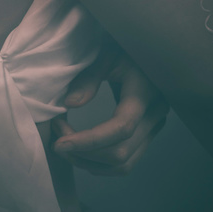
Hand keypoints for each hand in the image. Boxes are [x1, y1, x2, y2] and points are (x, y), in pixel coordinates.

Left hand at [51, 40, 168, 175]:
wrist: (146, 49)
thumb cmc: (123, 47)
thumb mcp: (104, 55)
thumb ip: (88, 78)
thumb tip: (70, 104)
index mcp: (144, 92)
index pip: (120, 128)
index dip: (89, 141)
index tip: (60, 143)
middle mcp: (155, 114)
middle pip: (121, 153)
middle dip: (84, 154)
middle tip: (57, 142)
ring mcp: (154, 127)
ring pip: (124, 164)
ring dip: (91, 163)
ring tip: (65, 148)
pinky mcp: (148, 134)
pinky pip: (127, 161)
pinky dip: (101, 163)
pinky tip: (81, 151)